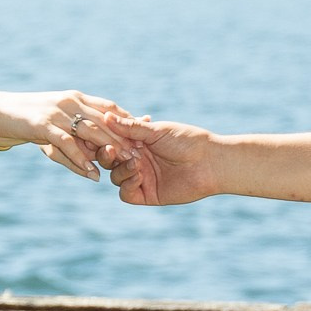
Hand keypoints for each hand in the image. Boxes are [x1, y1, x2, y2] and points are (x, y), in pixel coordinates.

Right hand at [0, 91, 132, 179]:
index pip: (110, 107)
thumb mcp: (56, 122)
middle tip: (141, 155)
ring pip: (90, 131)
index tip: (145, 133)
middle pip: (105, 120)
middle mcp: (70, 102)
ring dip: (109, 148)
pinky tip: (92, 174)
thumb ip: (76, 131)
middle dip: (125, 137)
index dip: (128, 119)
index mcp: (76, 98)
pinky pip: (67, 144)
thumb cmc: (29, 119)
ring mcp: (57, 113)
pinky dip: (81, 160)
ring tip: (124, 165)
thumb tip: (95, 153)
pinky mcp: (43, 126)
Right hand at [102, 116, 222, 209]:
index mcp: (139, 142)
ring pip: (116, 177)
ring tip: (135, 162)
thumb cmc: (186, 141)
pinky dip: (127, 185)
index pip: (113, 142)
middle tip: (112, 150)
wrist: (209, 162)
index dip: (105, 139)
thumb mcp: (157, 131)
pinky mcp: (148, 194)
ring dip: (120, 170)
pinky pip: (126, 193)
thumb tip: (105, 116)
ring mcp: (142, 178)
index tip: (101, 134)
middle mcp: (138, 160)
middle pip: (110, 161)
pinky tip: (138, 176)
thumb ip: (130, 127)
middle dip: (108, 156)